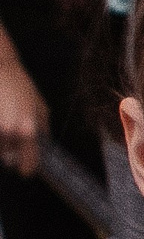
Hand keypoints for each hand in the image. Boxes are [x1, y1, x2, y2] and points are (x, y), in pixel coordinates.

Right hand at [0, 55, 45, 177]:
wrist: (1, 66)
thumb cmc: (21, 86)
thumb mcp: (41, 107)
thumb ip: (43, 129)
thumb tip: (44, 145)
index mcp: (27, 131)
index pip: (28, 161)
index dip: (27, 168)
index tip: (25, 171)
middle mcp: (9, 131)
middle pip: (6, 157)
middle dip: (8, 154)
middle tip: (9, 145)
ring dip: (1, 144)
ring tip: (5, 128)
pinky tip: (1, 122)